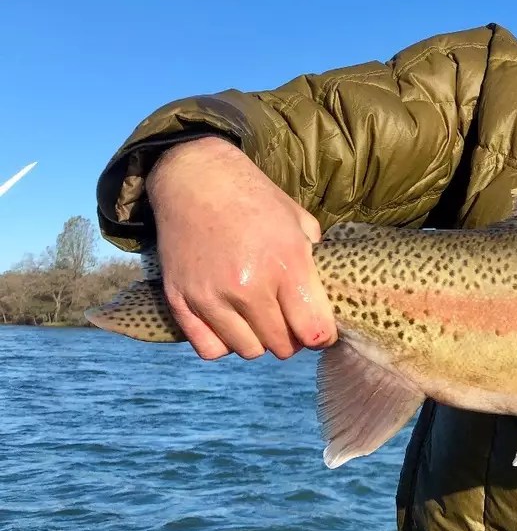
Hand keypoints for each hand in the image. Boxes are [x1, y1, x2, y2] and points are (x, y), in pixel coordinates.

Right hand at [146, 136, 336, 360]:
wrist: (196, 179)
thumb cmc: (255, 198)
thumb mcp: (298, 221)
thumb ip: (313, 262)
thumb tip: (321, 300)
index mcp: (286, 264)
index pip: (314, 331)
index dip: (322, 336)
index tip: (320, 329)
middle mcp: (249, 287)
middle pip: (282, 346)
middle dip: (292, 339)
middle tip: (289, 320)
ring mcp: (211, 296)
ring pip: (248, 351)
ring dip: (259, 341)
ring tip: (260, 318)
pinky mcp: (181, 300)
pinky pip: (210, 348)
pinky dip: (224, 342)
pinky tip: (230, 322)